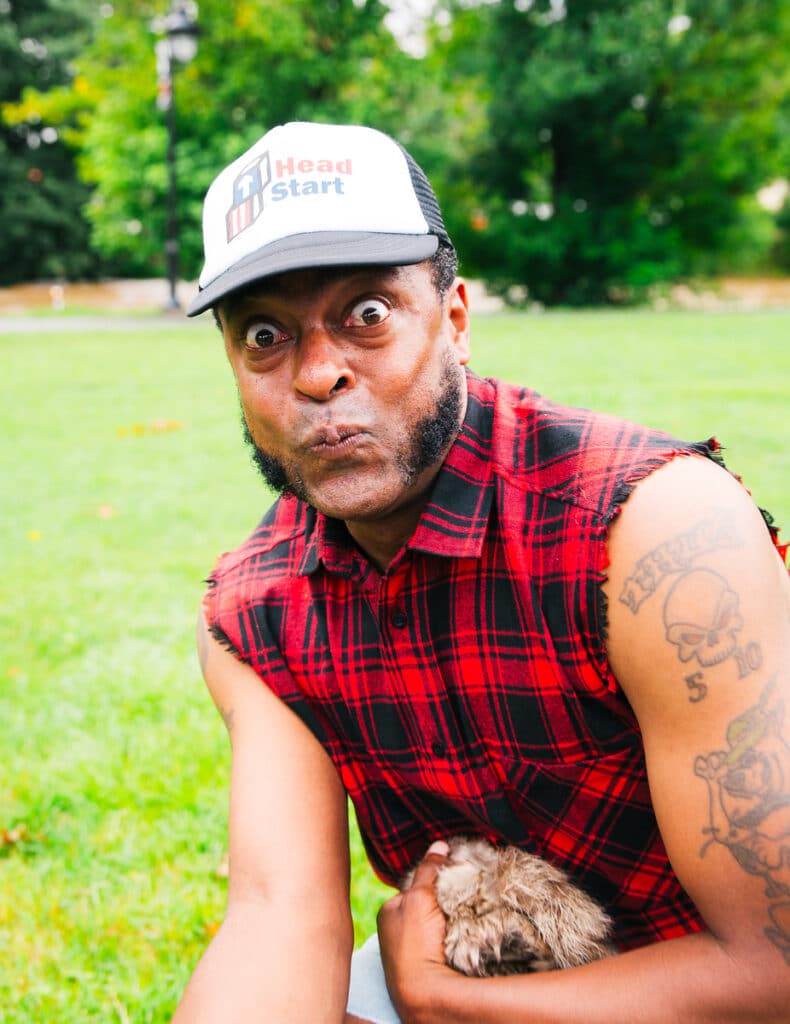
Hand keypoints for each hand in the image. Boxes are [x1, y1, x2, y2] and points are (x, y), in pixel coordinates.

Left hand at [377, 841, 456, 1019]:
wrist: (424, 995)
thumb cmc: (415, 945)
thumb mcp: (419, 897)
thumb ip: (428, 870)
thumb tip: (440, 844)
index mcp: (388, 912)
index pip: (414, 886)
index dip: (434, 879)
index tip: (454, 875)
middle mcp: (394, 932)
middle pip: (425, 907)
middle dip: (441, 901)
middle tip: (464, 896)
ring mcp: (409, 953)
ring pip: (434, 926)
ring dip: (448, 921)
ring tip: (468, 914)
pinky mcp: (425, 968)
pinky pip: (441, 945)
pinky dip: (451, 939)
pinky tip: (463, 935)